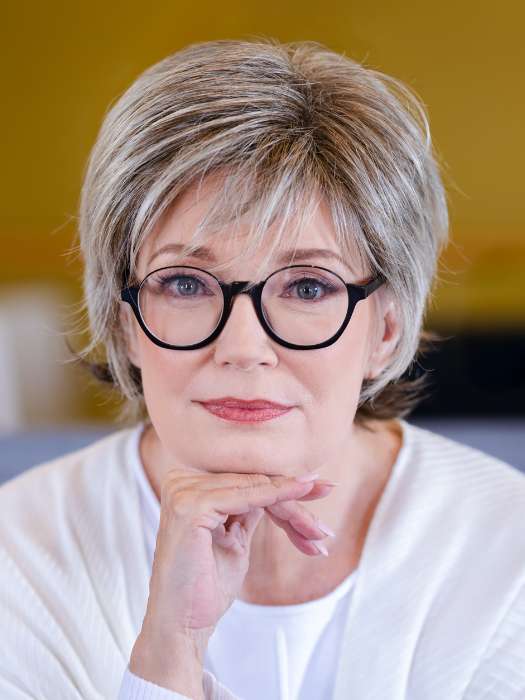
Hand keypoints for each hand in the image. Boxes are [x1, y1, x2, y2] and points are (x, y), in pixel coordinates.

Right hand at [130, 467, 334, 687]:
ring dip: (293, 504)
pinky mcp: (189, 506)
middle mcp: (180, 481)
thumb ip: (246, 509)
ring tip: (319, 520)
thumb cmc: (203, 587)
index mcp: (186, 486)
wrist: (181, 627)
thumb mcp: (232, 538)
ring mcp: (182, 491)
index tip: (318, 484)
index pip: (243, 478)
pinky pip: (245, 496)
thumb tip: (275, 487)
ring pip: (253, 487)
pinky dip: (276, 498)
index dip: (282, 483)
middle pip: (250, 480)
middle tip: (330, 489)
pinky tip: (300, 500)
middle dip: (293, 492)